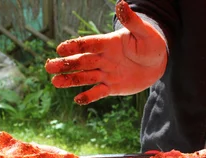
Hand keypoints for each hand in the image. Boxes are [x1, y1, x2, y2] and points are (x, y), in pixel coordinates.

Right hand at [44, 0, 166, 104]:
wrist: (157, 63)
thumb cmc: (151, 44)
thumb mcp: (144, 32)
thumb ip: (132, 22)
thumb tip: (121, 4)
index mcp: (108, 43)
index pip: (88, 44)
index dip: (75, 46)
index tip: (60, 48)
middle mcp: (103, 58)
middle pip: (81, 61)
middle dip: (65, 64)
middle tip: (48, 66)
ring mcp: (106, 73)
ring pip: (85, 77)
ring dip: (70, 80)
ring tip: (55, 82)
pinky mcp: (112, 87)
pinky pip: (98, 92)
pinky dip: (89, 96)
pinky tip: (77, 100)